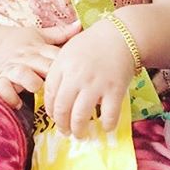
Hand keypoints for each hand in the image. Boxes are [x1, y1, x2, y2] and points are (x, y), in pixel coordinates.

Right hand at [0, 21, 80, 109]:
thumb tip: (80, 25)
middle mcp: (27, 57)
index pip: (57, 55)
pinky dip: (10, 96)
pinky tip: (19, 103)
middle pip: (43, 66)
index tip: (80, 74)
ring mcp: (12, 68)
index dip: (69, 65)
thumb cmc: (18, 41)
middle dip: (54, 77)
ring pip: (23, 74)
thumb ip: (60, 33)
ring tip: (39, 91)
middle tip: (66, 90)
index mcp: (39, 47)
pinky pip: (3, 89)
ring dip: (32, 83)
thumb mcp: (39, 34)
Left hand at [43, 19, 135, 137]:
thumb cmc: (93, 43)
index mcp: (62, 65)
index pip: (49, 94)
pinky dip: (107, 125)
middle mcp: (76, 76)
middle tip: (66, 131)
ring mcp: (96, 84)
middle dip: (62, 126)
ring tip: (81, 134)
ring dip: (79, 130)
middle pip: (62, 109)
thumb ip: (59, 70)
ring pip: (81, 117)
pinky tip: (106, 126)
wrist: (120, 35)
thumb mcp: (69, 50)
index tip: (55, 117)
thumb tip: (54, 95)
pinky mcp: (115, 90)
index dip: (51, 110)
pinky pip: (109, 115)